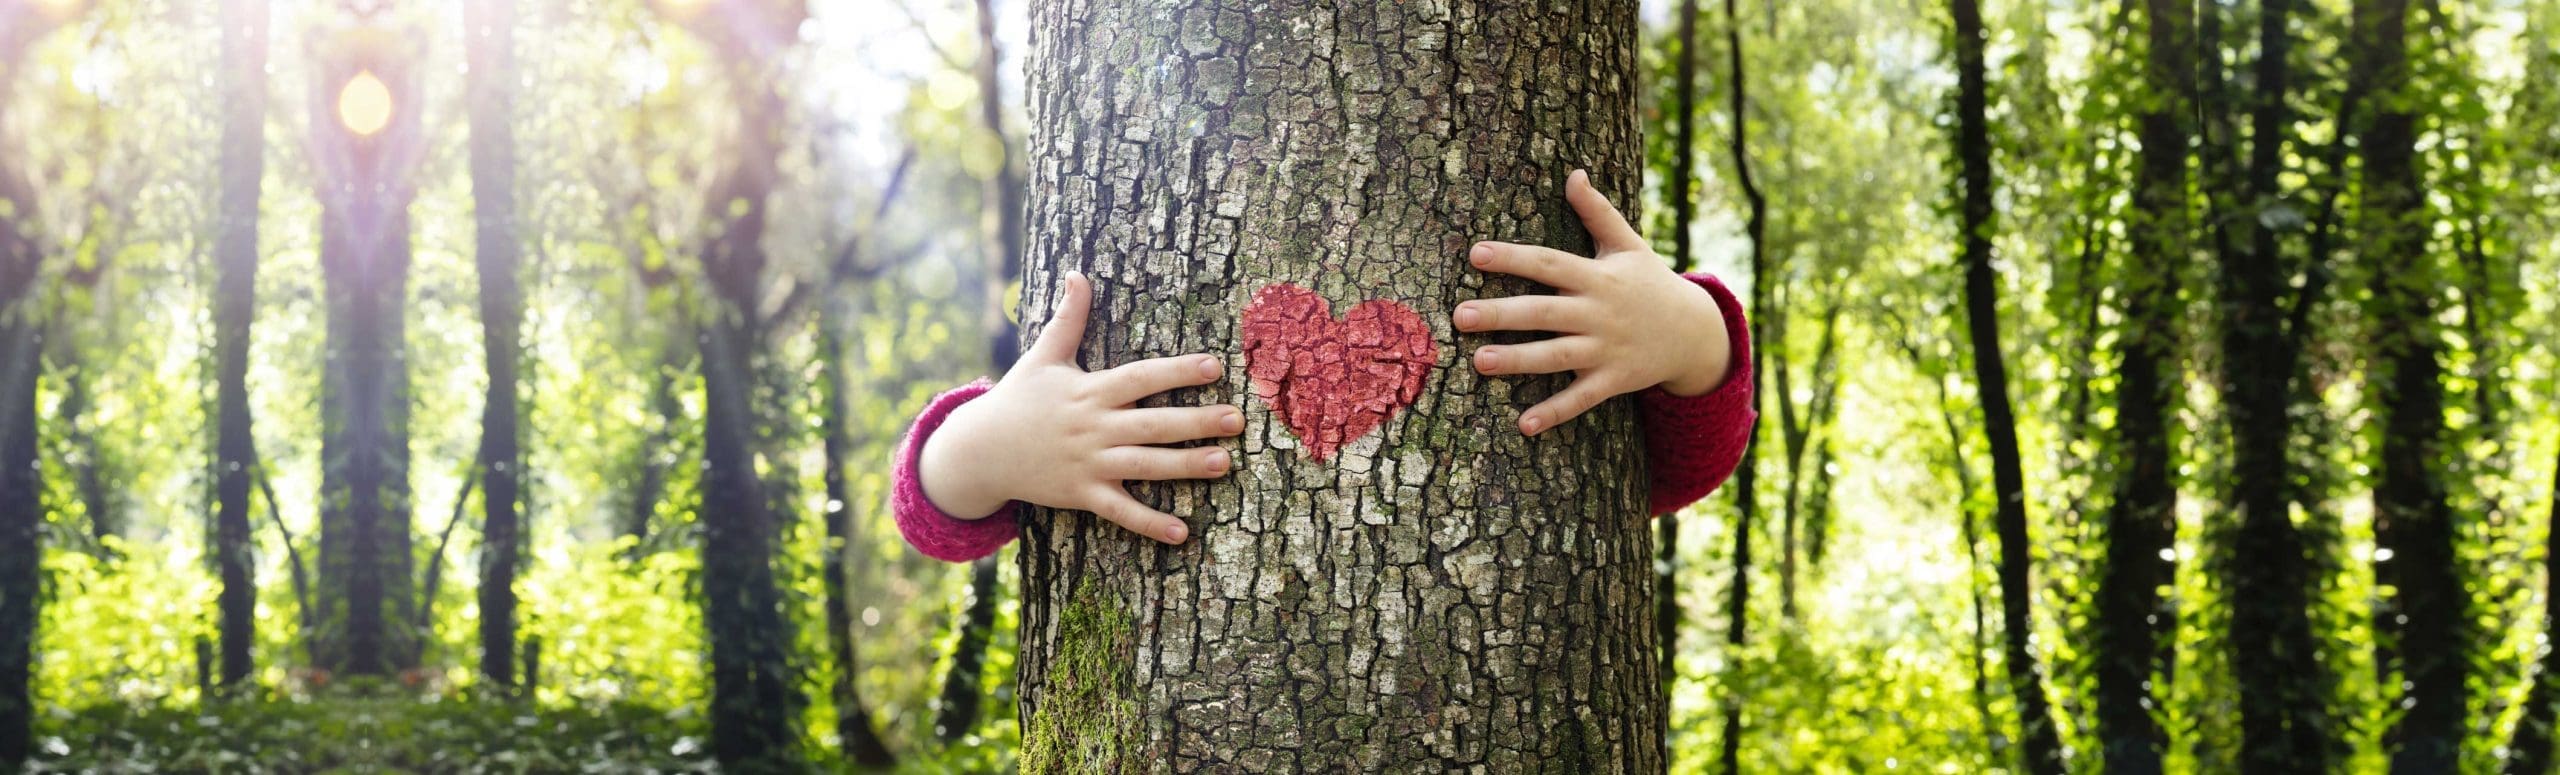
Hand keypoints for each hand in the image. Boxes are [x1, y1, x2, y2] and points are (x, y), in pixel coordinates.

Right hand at [918, 272, 1241, 544]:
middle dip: (1196, 421)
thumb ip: (1068, 318)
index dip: (1176, 371)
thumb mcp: (1042, 356)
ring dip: (1185, 466)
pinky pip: (1120, 511)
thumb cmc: (1017, 398)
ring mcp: (1088, 464)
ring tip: (1224, 463)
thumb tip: (1078, 274)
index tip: (1214, 365)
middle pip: (1153, 424)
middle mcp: (1093, 427)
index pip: (1140, 378)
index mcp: (1089, 391)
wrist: (979, 451)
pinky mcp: (1081, 495)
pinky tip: (1182, 533)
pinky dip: (1149, 524)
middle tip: (1236, 419)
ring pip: (1145, 466)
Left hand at [1457, 169, 1734, 435]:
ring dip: (1518, 361)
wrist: (1695, 331)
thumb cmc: (1650, 282)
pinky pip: (1581, 398)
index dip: (1514, 258)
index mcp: (1597, 276)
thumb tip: (1573, 172)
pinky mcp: (1614, 380)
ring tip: (1478, 363)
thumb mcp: (1629, 245)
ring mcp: (1606, 349)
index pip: (1549, 263)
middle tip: (1459, 316)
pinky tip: (1522, 425)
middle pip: (1544, 312)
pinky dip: (1554, 412)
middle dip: (1501, 314)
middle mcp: (1599, 312)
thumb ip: (1598, 212)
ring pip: (1557, 356)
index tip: (1476, 253)